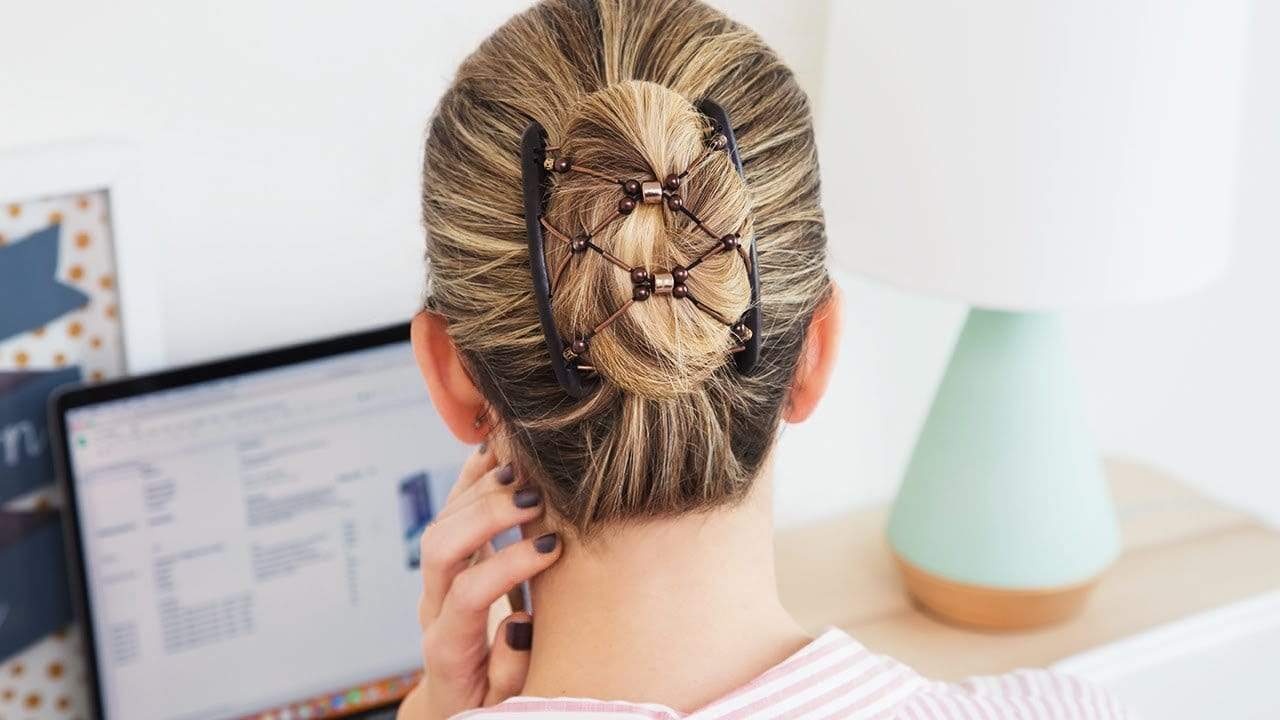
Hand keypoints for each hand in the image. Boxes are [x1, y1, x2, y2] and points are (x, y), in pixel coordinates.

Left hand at [397, 445, 560, 719]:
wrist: (452, 696)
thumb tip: (518, 622)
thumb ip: (512, 667)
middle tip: (534, 500)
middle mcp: (432, 607)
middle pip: (440, 548)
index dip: (509, 565)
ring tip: (523, 471)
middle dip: (486, 516)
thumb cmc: (487, 698)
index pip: (467, 594)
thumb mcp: (505, 699)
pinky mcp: (445, 561)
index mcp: (448, 645)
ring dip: (479, 491)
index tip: (554, 548)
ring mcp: (433, 581)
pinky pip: (448, 512)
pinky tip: (495, 453)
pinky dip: (470, 479)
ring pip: (440, 524)